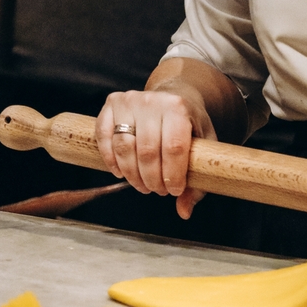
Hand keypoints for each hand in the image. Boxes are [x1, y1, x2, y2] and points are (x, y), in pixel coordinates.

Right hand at [95, 90, 210, 219]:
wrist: (173, 95)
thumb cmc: (189, 123)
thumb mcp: (202, 147)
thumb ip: (197, 181)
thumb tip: (184, 211)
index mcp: (178, 107)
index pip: (173, 147)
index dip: (172, 175)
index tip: (174, 190)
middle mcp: (152, 101)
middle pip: (147, 151)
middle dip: (151, 179)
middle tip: (158, 190)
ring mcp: (129, 100)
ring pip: (123, 147)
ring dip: (131, 174)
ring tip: (142, 185)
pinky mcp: (111, 104)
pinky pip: (104, 137)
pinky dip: (110, 160)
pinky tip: (120, 172)